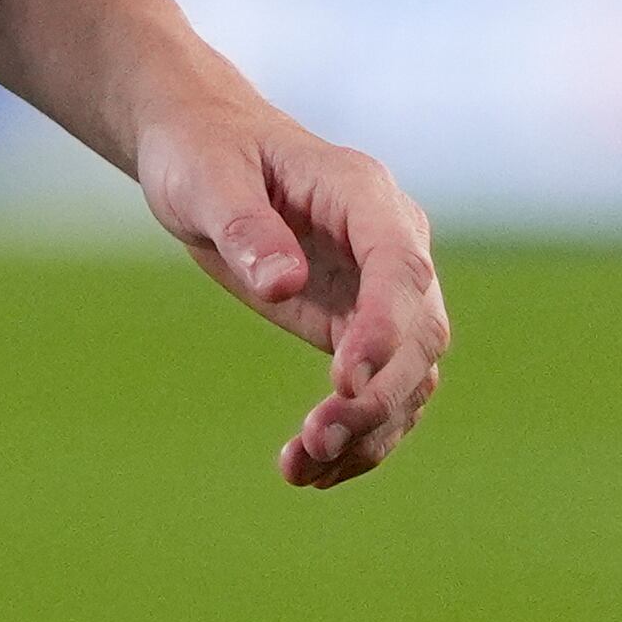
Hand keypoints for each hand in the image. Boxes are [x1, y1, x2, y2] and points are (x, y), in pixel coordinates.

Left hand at [138, 101, 451, 488]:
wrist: (202, 150)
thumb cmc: (202, 150)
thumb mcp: (205, 176)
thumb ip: (244, 227)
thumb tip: (282, 285)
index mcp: (364, 193)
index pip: (399, 267)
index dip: (384, 328)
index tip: (345, 382)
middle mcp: (391, 243)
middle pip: (418, 332)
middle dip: (376, 396)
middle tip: (314, 442)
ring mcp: (382, 289)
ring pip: (409, 375)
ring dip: (368, 430)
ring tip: (303, 470)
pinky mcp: (359, 326)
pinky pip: (377, 390)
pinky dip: (354, 435)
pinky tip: (306, 472)